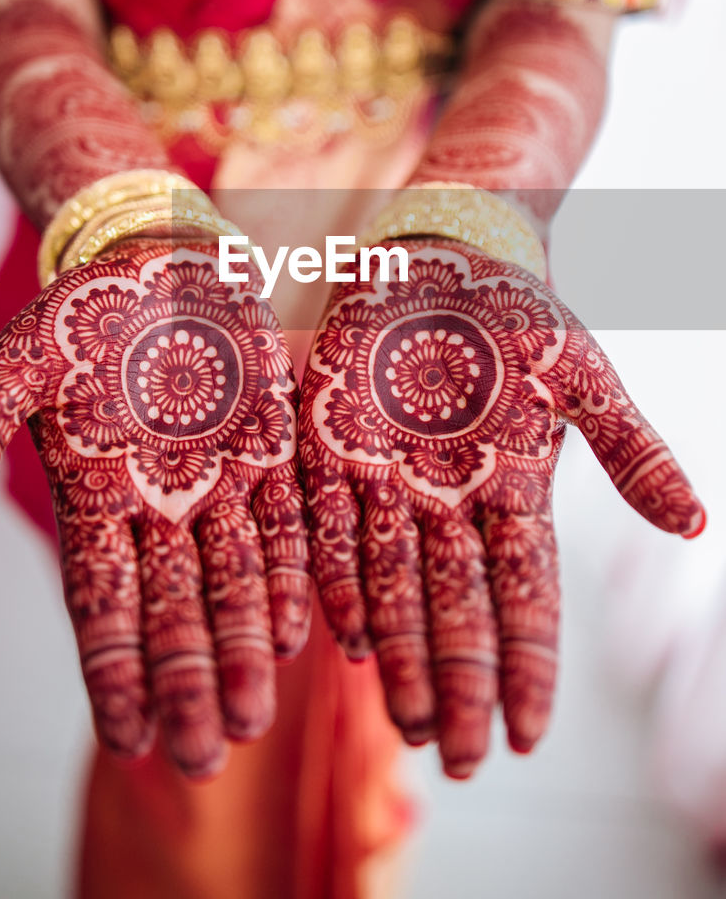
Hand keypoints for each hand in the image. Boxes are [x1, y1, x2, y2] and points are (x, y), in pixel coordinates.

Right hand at [0, 240, 308, 776]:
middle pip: (175, 613)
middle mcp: (158, 508)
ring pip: (235, 584)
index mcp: (94, 499)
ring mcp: (218, 484)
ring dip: (244, 650)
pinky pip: (284, 524)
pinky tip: (304, 631)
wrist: (158, 258)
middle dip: (188, 684)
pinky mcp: (271, 450)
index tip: (128, 740)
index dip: (113, 673)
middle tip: (204, 755)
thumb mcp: (19, 360)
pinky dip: (292, 574)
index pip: (101, 605)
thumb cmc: (80, 312)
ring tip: (253, 718)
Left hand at [299, 238, 703, 776]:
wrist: (442, 258)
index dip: (528, 666)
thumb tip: (698, 525)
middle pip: (458, 612)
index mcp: (515, 492)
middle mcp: (451, 504)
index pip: (527, 597)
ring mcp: (390, 483)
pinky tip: (343, 641)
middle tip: (463, 763)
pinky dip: (336, 583)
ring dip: (401, 658)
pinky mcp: (332, 453)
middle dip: (462, 686)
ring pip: (395, 588)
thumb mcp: (585, 375)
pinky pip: (333, 531)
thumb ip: (632, 449)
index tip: (528, 737)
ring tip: (409, 726)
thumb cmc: (521, 316)